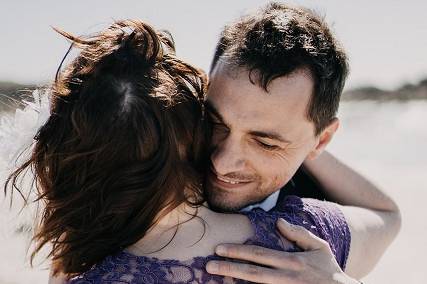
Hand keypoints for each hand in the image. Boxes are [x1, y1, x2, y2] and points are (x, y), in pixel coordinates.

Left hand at [206, 218, 359, 283]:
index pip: (260, 254)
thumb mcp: (320, 248)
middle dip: (229, 268)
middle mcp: (287, 277)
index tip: (219, 248)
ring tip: (216, 280)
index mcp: (293, 262)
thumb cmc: (330, 271)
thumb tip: (278, 221)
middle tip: (209, 266)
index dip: (238, 251)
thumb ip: (299, 234)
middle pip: (253, 273)